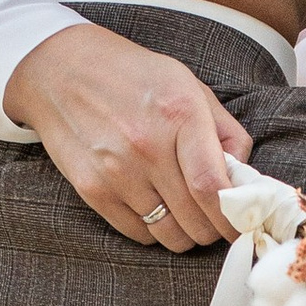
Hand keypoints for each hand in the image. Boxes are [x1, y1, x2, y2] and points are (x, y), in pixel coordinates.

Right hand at [5, 22, 253, 246]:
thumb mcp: (187, 85)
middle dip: (213, 230)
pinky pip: (136, 232)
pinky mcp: (91, 188)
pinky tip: (155, 212)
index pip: (213, 187)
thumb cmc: (133, 76)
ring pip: (168, 233)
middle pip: (194, 218)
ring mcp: (117, 171)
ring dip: (185, 236)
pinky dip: (153, 232)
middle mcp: (148, 146)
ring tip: (187, 220)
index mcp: (180, 114)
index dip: (233, 218)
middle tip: (217, 224)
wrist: (61, 69)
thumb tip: (244, 177)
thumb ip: (224, 130)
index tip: (242, 226)